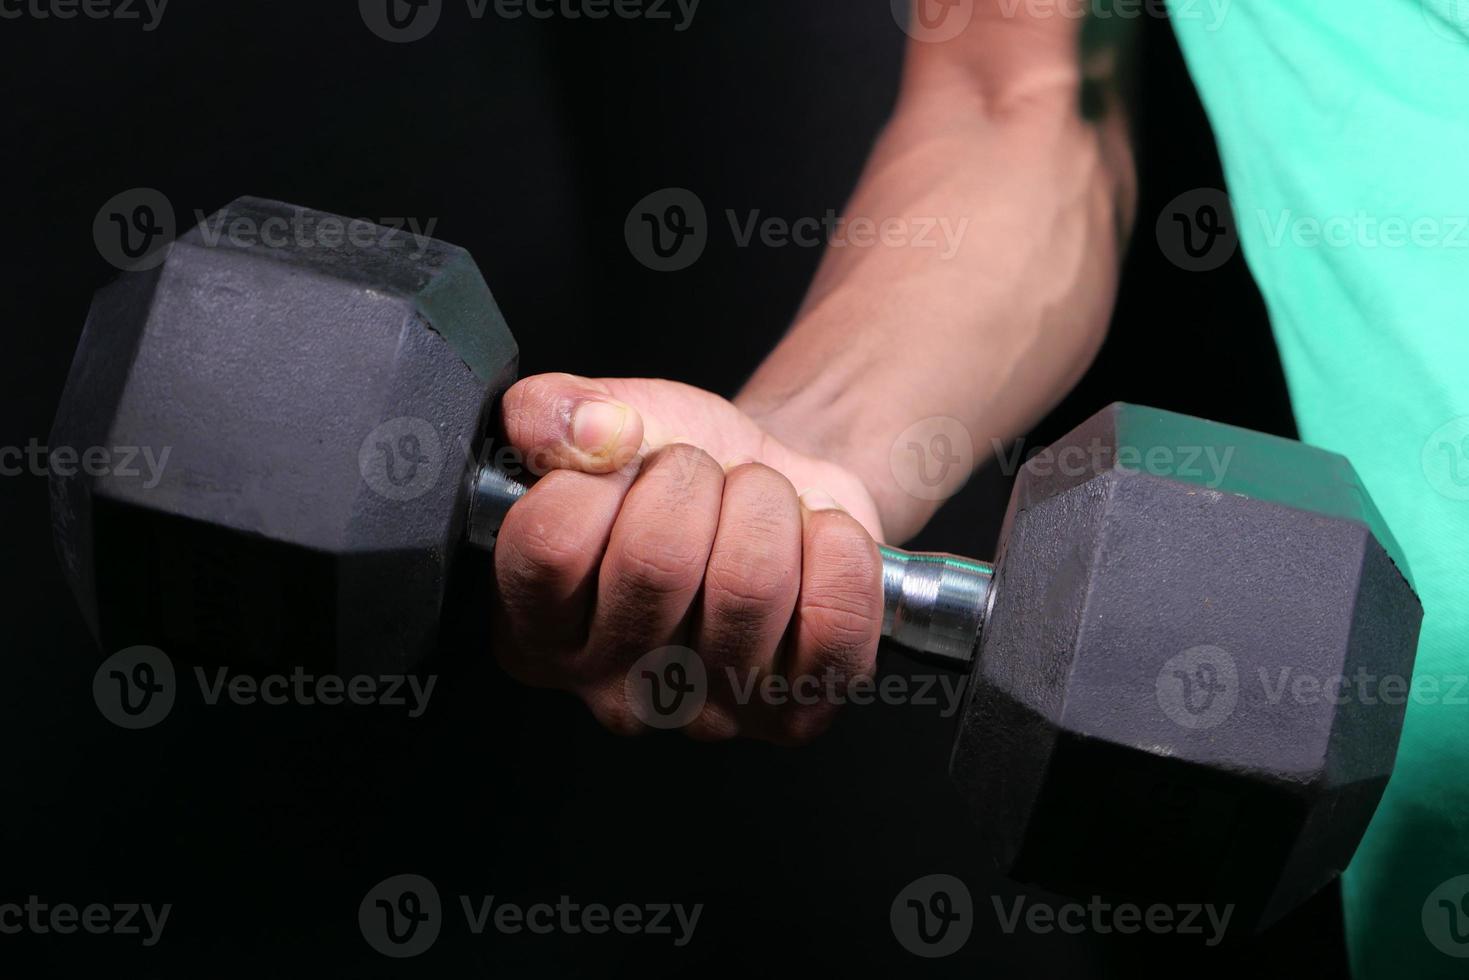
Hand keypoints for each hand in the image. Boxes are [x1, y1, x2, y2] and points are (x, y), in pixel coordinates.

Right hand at [490, 373, 885, 743]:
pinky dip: (837, 547)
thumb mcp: (601, 418)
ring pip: (750, 583)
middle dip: (694, 480)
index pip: (551, 545)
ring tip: (756, 509)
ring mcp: (705, 716)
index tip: (625, 466)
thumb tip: (588, 432)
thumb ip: (549, 411)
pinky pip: (834, 618)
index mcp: (535, 630)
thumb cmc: (677, 472)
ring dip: (766, 506)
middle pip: (656, 560)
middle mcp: (608, 691)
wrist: (774, 492)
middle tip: (702, 481)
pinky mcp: (795, 715)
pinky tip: (813, 541)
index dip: (601, 476)